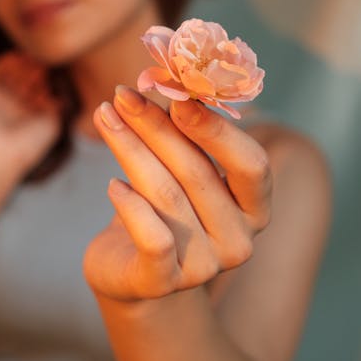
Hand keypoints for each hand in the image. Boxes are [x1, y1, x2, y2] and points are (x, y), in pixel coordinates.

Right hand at [0, 51, 61, 209]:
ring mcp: (1, 94)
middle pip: (30, 73)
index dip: (52, 76)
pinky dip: (7, 61)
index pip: (44, 83)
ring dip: (25, 63)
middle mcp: (16, 100)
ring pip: (14, 68)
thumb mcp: (53, 123)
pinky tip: (18, 59)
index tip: (59, 76)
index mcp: (33, 109)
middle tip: (45, 69)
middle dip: (38, 68)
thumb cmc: (28, 144)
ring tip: (34, 65)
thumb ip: (61, 102)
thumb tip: (65, 83)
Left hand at [84, 86, 271, 300]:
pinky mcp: (163, 282)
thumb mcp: (182, 167)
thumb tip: (169, 79)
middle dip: (155, 127)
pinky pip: (152, 239)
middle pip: (197, 172)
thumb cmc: (165, 206)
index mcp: (255, 207)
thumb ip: (186, 131)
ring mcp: (204, 266)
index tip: (180, 97)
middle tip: (123, 95)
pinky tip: (112, 184)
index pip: (252, 164)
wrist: (133, 269)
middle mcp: (238, 239)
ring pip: (166, 195)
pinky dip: (130, 206)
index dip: (217, 129)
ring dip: (130, 149)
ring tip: (104, 116)